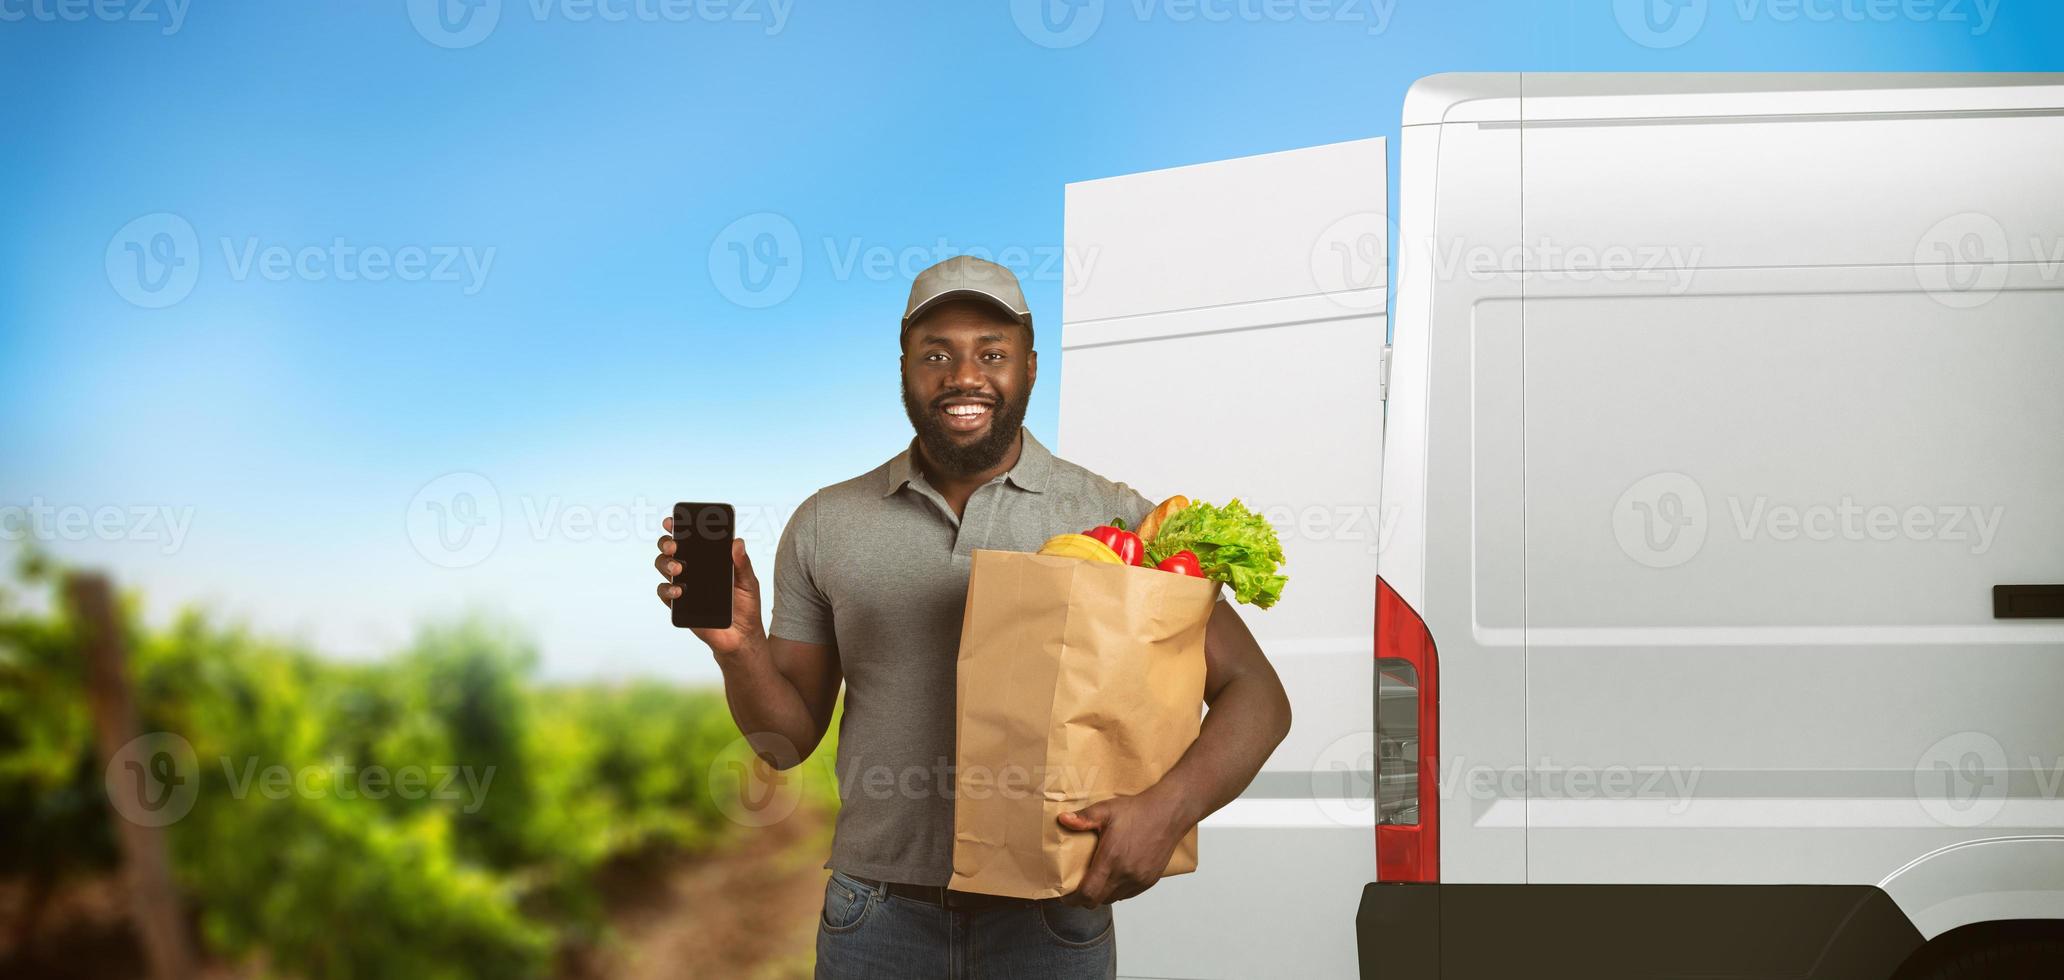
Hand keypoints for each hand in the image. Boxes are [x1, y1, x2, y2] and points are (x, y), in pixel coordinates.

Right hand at [655, 520, 765, 660]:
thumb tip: (737, 542)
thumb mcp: (749, 582)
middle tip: (675, 546)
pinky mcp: (679, 605)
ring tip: (678, 569)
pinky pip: (665, 594)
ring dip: (666, 564)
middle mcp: (693, 569)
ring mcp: (684, 585)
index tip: (673, 521)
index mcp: (708, 560)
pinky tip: (679, 591)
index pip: (690, 538)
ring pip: (663, 567)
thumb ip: (743, 564)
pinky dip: (667, 590)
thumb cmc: (746, 606)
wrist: (741, 636)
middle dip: (667, 543)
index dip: (678, 527)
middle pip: (671, 550)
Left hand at [1056, 790, 1189, 906]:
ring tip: (1095, 882)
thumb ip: (1084, 818)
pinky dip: (1117, 891)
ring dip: (1101, 894)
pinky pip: (1128, 894)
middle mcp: (1126, 874)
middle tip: (1076, 889)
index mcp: (1111, 859)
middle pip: (1098, 901)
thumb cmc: (1138, 811)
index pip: (1088, 893)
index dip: (1073, 899)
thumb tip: (1063, 819)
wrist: (1168, 813)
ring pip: (1113, 899)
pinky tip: (1114, 878)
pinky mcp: (1149, 880)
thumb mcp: (1106, 810)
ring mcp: (1139, 879)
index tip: (1065, 896)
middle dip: (1084, 899)